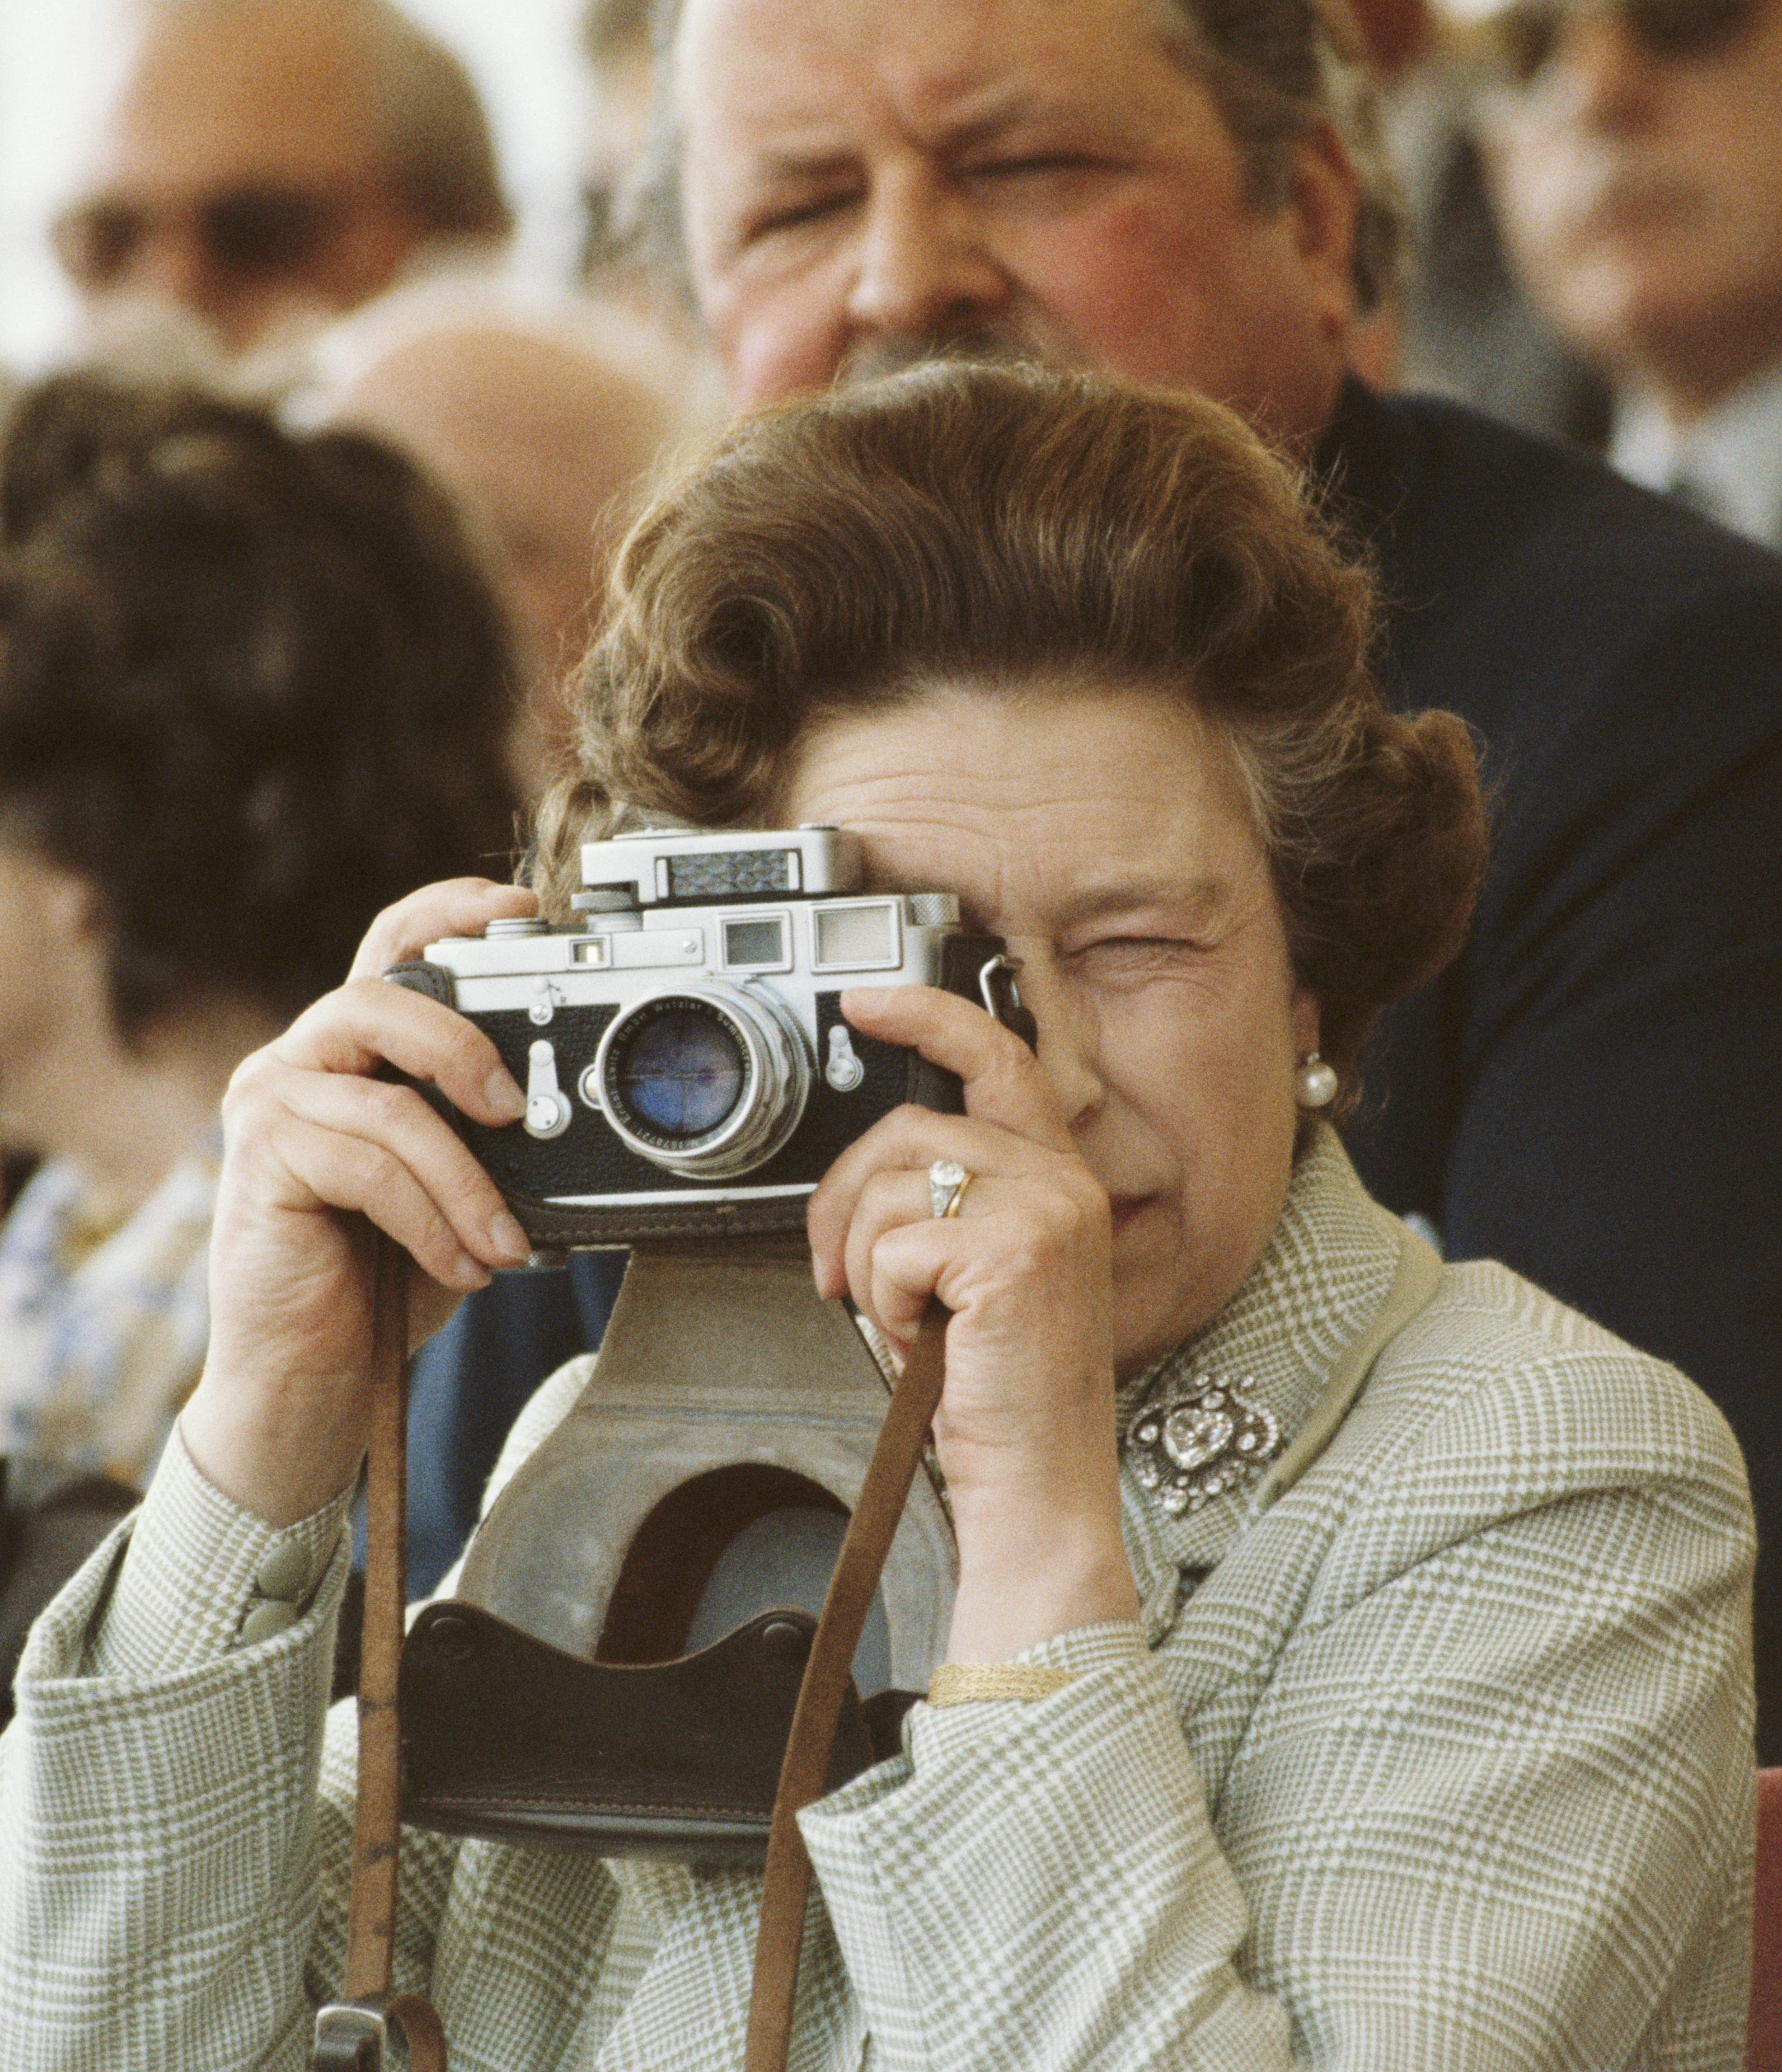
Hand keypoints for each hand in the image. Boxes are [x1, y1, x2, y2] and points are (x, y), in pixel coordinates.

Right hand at [180, 879, 537, 1525]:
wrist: (312, 1380)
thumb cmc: (383, 1283)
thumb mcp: (455, 1193)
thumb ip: (483, 1139)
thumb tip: (566, 1117)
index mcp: (349, 1058)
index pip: (389, 949)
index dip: (449, 911)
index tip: (522, 907)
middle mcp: (298, 1066)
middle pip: (380, 997)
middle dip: (464, 1044)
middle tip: (515, 1109)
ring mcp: (269, 1109)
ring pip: (389, 1104)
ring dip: (466, 1178)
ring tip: (505, 1239)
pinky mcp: (259, 1165)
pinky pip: (368, 1166)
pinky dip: (432, 1218)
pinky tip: (463, 1264)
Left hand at [807, 986, 1140, 1659]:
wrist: (1038, 1487)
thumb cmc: (999, 1394)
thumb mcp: (974, 1277)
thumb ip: (948, 1204)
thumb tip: (873, 1172)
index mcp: (1058, 1180)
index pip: (999, 1059)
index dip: (929, 1015)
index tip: (867, 1000)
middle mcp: (1062, 1184)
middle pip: (910, 1127)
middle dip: (846, 1198)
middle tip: (840, 1269)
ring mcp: (1044, 1213)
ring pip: (892, 1184)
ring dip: (868, 1262)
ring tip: (906, 1319)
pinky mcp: (1011, 1252)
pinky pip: (893, 1244)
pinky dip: (882, 1301)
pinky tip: (922, 1338)